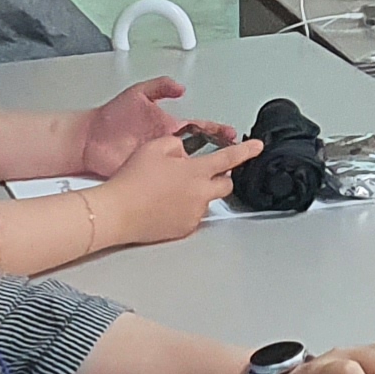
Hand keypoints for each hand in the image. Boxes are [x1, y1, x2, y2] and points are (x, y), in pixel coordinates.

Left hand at [77, 79, 227, 177]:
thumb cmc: (110, 118)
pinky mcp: (148, 176)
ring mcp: (159, 163)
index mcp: (168, 126)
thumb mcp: (137, 94)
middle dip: (218, 156)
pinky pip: (168, 182)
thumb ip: (159, 87)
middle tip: (234, 158)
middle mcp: (167, 146)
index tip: (231, 134)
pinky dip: (180, 186)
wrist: (88, 139)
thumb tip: (180, 87)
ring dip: (201, 172)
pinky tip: (190, 188)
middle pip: (199, 152)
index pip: (199, 129)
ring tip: (218, 175)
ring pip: (186, 169)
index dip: (217, 131)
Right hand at [82, 132, 262, 246]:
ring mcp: (193, 214)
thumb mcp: (154, 147)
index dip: (246, 151)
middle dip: (219, 177)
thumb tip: (184, 153)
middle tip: (199, 173)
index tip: (258, 147)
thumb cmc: (131, 180)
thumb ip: (176, 144)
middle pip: (225, 185)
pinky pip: (193, 215)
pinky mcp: (184, 228)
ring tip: (170, 190)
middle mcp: (200, 194)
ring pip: (206, 200)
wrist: (116, 212)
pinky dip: (185, 208)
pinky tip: (165, 204)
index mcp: (196, 172)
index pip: (229, 158)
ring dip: (197, 193)